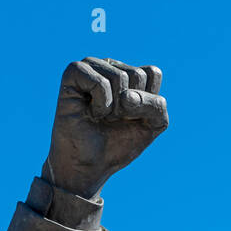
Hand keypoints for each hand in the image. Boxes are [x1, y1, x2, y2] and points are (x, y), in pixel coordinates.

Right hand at [43, 57, 167, 199]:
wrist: (89, 164)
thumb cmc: (117, 144)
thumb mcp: (151, 125)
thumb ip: (157, 106)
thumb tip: (126, 95)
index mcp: (130, 73)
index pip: (152, 73)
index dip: (146, 102)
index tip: (132, 116)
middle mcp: (111, 66)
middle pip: (138, 75)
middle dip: (130, 106)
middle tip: (113, 118)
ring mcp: (91, 66)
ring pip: (121, 78)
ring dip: (114, 108)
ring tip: (100, 116)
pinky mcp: (74, 71)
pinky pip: (100, 83)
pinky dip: (100, 105)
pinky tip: (89, 112)